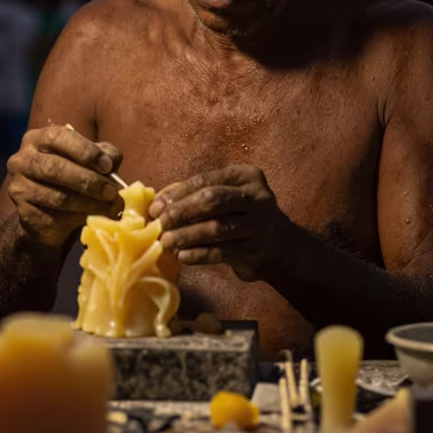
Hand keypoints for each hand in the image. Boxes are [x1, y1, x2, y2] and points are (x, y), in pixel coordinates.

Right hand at [7, 124, 122, 249]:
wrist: (45, 213)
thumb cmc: (70, 177)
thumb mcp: (88, 159)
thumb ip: (103, 154)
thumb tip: (111, 162)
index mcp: (38, 139)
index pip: (58, 137)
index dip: (85, 151)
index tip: (107, 166)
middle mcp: (22, 160)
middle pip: (56, 169)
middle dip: (89, 181)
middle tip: (112, 191)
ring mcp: (19, 188)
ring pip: (58, 197)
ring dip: (89, 202)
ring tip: (110, 206)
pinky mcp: (24, 213)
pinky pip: (55, 217)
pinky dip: (80, 217)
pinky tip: (94, 217)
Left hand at [148, 165, 292, 282]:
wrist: (277, 245)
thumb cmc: (241, 215)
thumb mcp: (227, 196)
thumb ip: (196, 193)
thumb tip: (158, 202)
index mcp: (246, 176)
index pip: (206, 180)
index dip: (178, 193)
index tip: (156, 207)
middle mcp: (257, 197)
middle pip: (213, 200)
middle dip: (182, 212)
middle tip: (159, 224)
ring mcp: (259, 224)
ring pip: (216, 227)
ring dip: (186, 235)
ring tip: (166, 241)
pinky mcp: (255, 250)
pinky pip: (222, 252)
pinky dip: (199, 254)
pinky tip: (182, 256)